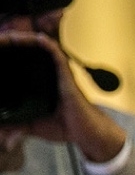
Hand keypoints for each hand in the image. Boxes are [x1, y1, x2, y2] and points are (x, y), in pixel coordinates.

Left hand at [0, 29, 125, 162]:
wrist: (86, 133)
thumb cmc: (65, 126)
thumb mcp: (32, 127)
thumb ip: (16, 128)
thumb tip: (3, 137)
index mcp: (39, 83)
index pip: (20, 63)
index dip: (6, 55)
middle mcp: (48, 74)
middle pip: (27, 52)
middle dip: (9, 44)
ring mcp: (58, 73)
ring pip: (39, 48)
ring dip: (22, 39)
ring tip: (6, 37)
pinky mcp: (66, 74)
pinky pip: (55, 53)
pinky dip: (44, 44)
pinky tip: (36, 38)